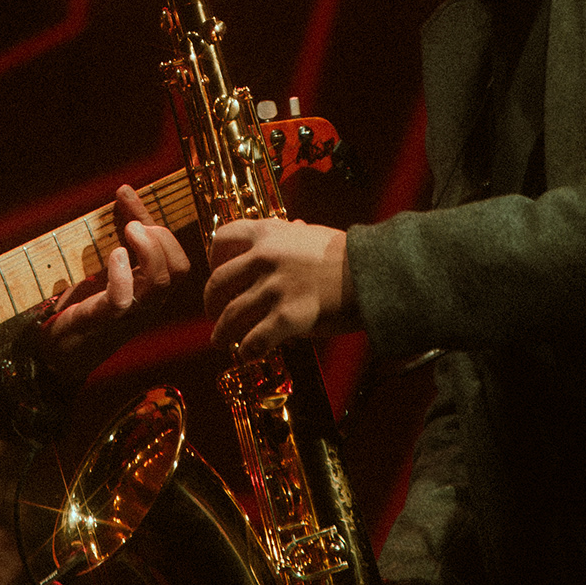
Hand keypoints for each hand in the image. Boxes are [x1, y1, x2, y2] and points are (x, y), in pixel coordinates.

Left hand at [41, 184, 193, 373]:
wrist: (56, 355)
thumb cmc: (84, 308)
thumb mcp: (108, 266)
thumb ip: (121, 234)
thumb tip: (125, 192)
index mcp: (149, 292)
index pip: (177, 259)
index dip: (160, 228)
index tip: (128, 199)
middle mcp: (145, 304)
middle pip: (179, 270)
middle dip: (163, 239)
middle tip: (133, 225)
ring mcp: (125, 314)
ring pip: (159, 284)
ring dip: (148, 250)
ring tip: (128, 232)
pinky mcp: (99, 321)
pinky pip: (122, 301)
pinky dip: (122, 274)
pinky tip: (114, 256)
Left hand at [205, 218, 352, 353]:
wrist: (374, 273)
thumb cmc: (348, 255)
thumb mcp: (312, 233)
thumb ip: (291, 234)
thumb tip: (289, 228)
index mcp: (268, 234)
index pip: (223, 238)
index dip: (214, 258)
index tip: (215, 270)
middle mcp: (264, 258)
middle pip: (218, 283)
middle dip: (211, 303)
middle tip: (214, 313)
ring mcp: (274, 288)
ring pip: (231, 315)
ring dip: (223, 333)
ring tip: (222, 342)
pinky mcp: (287, 317)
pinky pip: (255, 340)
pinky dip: (248, 351)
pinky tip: (248, 356)